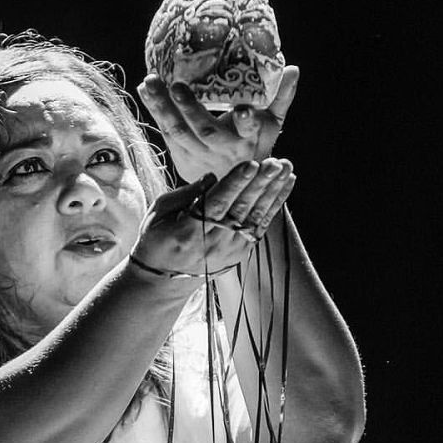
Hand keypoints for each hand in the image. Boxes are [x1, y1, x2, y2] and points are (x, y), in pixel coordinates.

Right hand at [129, 158, 295, 283]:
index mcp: (188, 231)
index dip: (235, 184)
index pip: (216, 204)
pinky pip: (261, 226)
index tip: (251, 164)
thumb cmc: (157, 239)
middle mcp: (212, 243)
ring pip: (255, 217)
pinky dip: (274, 205)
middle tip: (275, 163)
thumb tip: (213, 177)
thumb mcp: (159, 213)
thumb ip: (185, 194)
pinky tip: (284, 185)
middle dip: (260, 184)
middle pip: (240, 210)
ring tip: (285, 168)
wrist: (163, 280)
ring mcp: (229, 250)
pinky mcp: (240, 253)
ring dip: (272, 192)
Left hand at [137, 66, 299, 183]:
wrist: (228, 184)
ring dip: (163, 108)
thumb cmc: (253, 145)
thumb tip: (293, 69)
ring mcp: (198, 155)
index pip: (250, 131)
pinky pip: (165, 132)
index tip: (243, 111)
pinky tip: (145, 90)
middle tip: (177, 86)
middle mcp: (222, 150)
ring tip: (150, 83)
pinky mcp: (180, 155)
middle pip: (205, 131)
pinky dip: (154, 111)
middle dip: (191, 109)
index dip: (247, 123)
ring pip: (179, 132)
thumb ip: (281, 98)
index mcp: (248, 141)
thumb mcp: (271, 125)